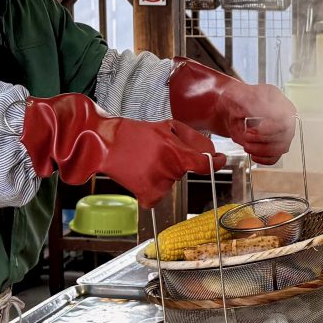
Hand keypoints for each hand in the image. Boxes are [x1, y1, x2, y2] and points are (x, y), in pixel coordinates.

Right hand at [23, 92, 223, 204]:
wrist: (102, 143)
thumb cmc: (132, 133)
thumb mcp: (164, 126)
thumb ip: (189, 138)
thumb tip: (209, 151)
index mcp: (175, 152)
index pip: (204, 163)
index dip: (214, 162)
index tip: (219, 161)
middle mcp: (169, 170)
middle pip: (182, 171)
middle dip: (175, 162)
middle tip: (155, 152)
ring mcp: (158, 184)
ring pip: (169, 183)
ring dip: (160, 175)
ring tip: (143, 161)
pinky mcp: (146, 195)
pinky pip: (155, 196)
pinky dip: (149, 190)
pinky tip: (139, 176)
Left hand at [168, 59, 297, 164]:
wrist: (217, 104)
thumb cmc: (225, 97)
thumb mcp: (234, 97)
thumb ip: (248, 105)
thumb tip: (257, 118)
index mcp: (274, 98)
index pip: (287, 117)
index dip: (272, 128)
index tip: (254, 130)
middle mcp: (280, 112)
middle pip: (285, 135)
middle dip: (263, 140)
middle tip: (245, 138)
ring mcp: (278, 127)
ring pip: (281, 147)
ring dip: (262, 149)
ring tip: (245, 143)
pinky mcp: (271, 140)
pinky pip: (275, 155)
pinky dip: (264, 158)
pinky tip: (252, 153)